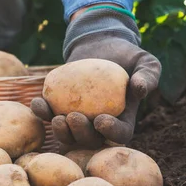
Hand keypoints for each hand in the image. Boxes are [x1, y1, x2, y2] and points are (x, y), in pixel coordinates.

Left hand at [31, 36, 160, 148]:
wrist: (100, 45)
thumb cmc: (126, 55)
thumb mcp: (144, 61)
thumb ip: (148, 75)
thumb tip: (140, 89)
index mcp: (123, 119)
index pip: (120, 134)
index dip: (111, 132)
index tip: (101, 120)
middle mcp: (99, 125)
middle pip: (91, 140)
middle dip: (81, 134)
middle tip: (74, 117)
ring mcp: (78, 119)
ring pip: (68, 135)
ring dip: (60, 132)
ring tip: (56, 118)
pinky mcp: (60, 107)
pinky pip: (49, 115)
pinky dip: (42, 112)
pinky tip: (37, 102)